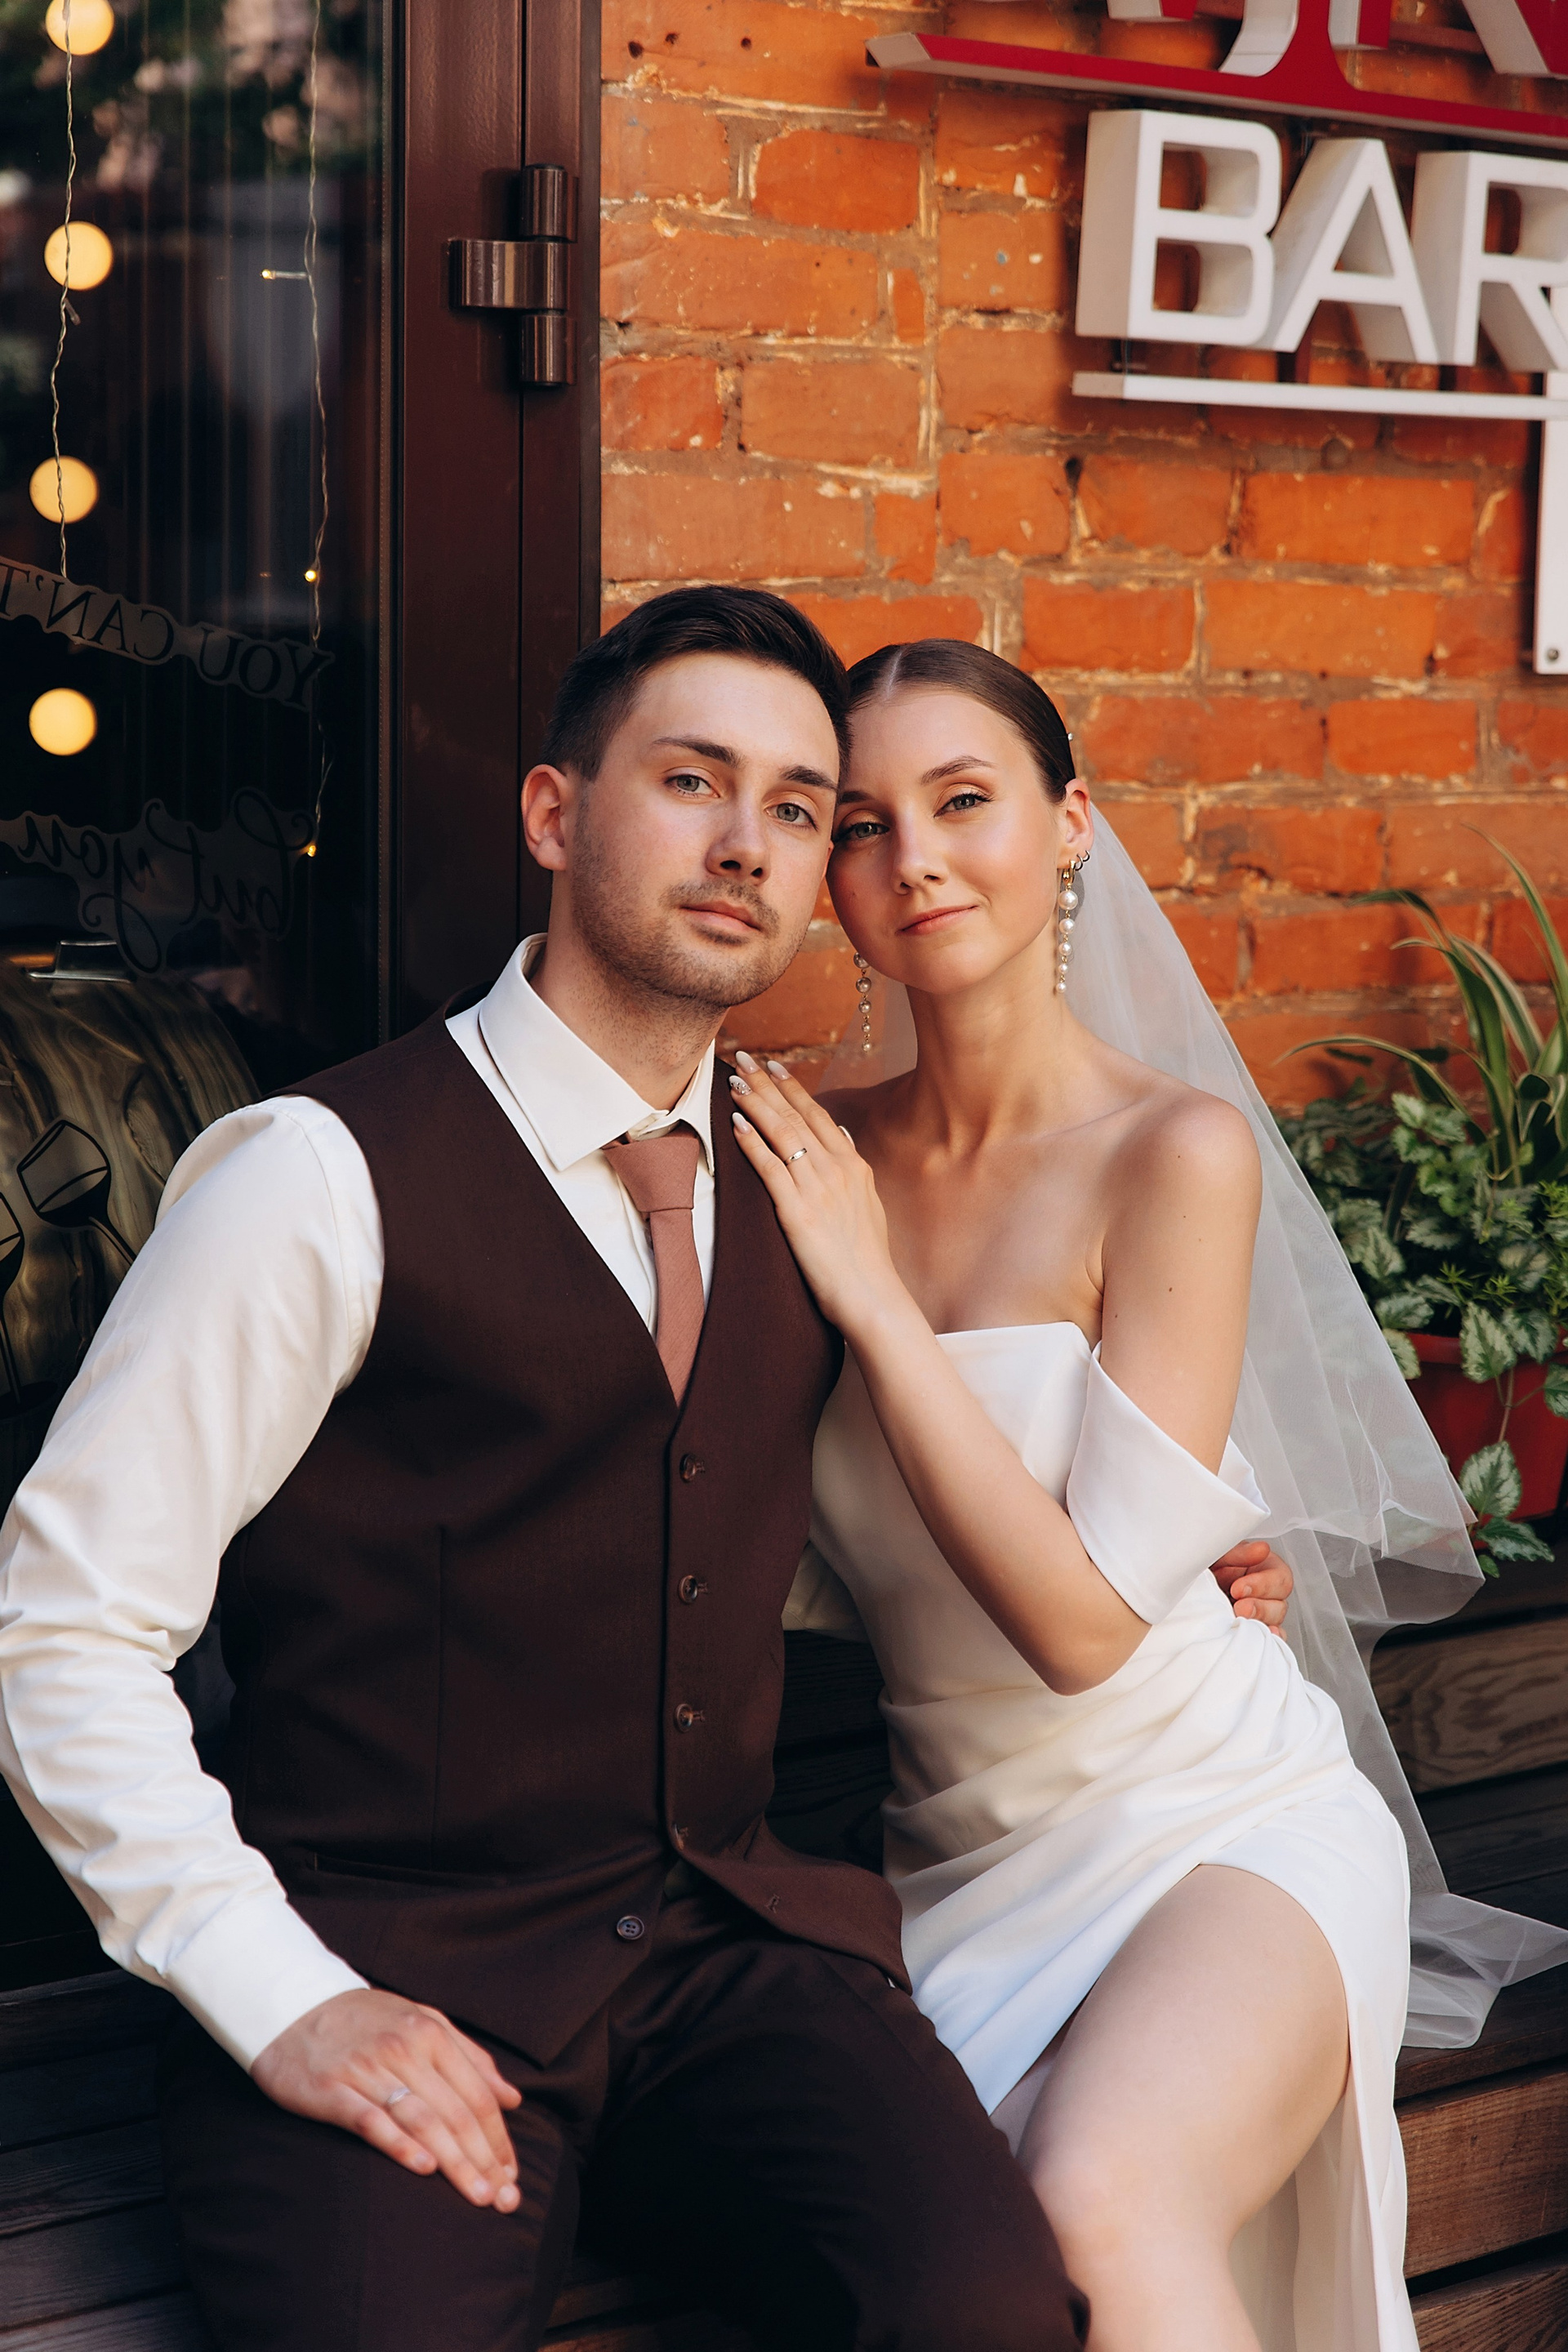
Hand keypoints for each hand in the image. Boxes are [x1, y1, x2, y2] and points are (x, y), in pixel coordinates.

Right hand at [252, 1988, 521, 2210]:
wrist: (292, 2006)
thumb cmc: (366, 2020)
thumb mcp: (423, 2021)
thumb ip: (469, 2057)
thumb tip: (512, 2097)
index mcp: (430, 2033)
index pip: (476, 2094)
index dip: (498, 2137)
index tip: (512, 2174)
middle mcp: (404, 2050)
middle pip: (455, 2113)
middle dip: (484, 2159)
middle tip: (505, 2199)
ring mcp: (367, 2070)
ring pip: (421, 2120)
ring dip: (454, 2161)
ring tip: (478, 2195)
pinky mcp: (332, 2090)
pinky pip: (371, 2120)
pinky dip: (399, 2144)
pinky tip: (424, 2168)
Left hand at [728, 1054, 902, 1336]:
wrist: (872, 1297)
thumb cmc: (866, 1260)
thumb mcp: (868, 1206)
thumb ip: (853, 1170)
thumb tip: (839, 1137)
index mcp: (854, 1167)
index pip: (818, 1116)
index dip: (793, 1089)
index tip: (773, 1066)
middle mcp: (837, 1170)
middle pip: (797, 1116)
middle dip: (768, 1085)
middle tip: (744, 1058)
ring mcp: (818, 1189)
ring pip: (782, 1134)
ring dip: (756, 1104)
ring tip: (734, 1082)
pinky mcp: (798, 1212)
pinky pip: (770, 1168)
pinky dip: (752, 1143)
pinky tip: (735, 1123)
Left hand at [1210, 1540, 1291, 1637]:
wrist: (1184, 1585)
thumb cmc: (1205, 1565)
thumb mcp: (1219, 1553)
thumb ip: (1241, 1552)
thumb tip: (1262, 1549)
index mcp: (1264, 1569)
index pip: (1280, 1578)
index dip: (1262, 1585)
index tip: (1237, 1588)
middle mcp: (1266, 1594)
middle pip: (1280, 1605)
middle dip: (1259, 1608)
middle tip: (1238, 1607)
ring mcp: (1259, 1615)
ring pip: (1273, 1625)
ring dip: (1257, 1625)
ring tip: (1238, 1622)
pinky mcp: (1250, 1631)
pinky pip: (1265, 1640)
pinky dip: (1264, 1641)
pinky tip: (1255, 1640)